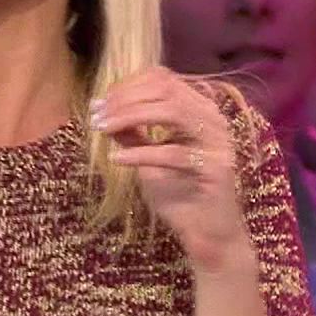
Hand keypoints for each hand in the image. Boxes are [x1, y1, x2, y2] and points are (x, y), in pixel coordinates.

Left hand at [93, 67, 248, 267]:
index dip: (127, 86)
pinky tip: (117, 160)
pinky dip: (141, 154)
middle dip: (126, 99)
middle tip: (97, 115)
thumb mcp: (149, 159)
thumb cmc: (179, 195)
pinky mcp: (216, 168)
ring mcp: (218, 142)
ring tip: (103, 129)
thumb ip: (132, 134)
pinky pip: (174, 154)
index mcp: (200, 109)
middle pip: (167, 89)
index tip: (98, 103)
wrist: (208, 236)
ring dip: (131, 117)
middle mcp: (213, 119)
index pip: (164, 79)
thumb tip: (102, 111)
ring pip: (173, 112)